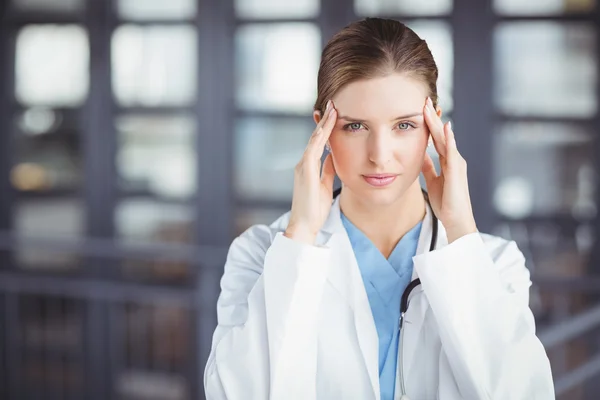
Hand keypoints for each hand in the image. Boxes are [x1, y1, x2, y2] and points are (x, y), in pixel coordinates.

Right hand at [285, 100, 337, 243]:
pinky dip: (320, 136)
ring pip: (314, 139)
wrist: (303, 225)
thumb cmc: (314, 210)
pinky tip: (327, 126)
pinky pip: (313, 149)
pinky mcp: (305, 171)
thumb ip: (328, 171)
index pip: (318, 143)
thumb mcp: (325, 186)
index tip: (334, 115)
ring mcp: (302, 166)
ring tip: (333, 108)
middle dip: (324, 120)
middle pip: (315, 137)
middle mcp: (303, 164)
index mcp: (308, 167)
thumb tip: (334, 157)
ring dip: (324, 123)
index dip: (326, 128)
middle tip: (333, 103)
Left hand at [421, 97, 476, 243]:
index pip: (436, 137)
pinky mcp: (457, 172)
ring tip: (431, 107)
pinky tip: (445, 127)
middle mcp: (453, 159)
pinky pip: (452, 152)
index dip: (428, 123)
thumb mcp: (433, 180)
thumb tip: (420, 155)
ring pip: (446, 138)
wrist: (456, 220)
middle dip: (432, 117)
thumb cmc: (446, 202)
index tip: (420, 108)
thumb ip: (429, 167)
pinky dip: (449, 139)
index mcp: (447, 160)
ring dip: (438, 122)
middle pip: (441, 133)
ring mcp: (457, 164)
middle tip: (424, 99)